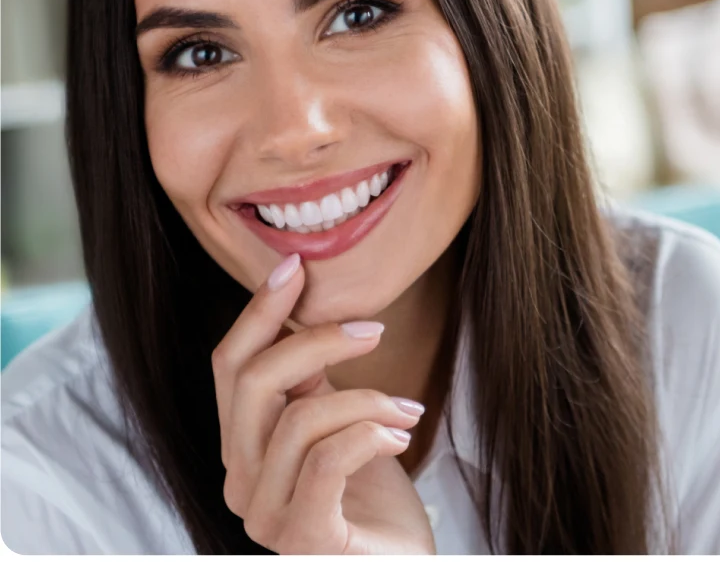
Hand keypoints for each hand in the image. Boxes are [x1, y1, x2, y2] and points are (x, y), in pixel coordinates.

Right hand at [211, 254, 436, 553]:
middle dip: (318, 340)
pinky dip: (370, 433)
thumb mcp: (337, 424)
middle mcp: (239, 480)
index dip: (259, 310)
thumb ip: (310, 383)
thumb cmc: (372, 496)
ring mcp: (265, 516)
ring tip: (407, 410)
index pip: (230, 365)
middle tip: (374, 331)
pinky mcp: (304, 539)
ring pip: (299, 420)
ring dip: (367, 399)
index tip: (295, 267)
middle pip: (253, 382)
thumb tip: (302, 315)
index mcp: (242, 446)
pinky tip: (400, 436)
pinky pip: (326, 462)